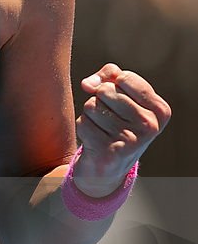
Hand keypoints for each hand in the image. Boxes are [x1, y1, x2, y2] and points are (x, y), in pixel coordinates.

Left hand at [74, 63, 170, 194]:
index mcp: (160, 110)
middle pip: (105, 91)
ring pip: (91, 106)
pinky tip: (95, 140)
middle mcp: (150, 126)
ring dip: (90, 115)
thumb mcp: (122, 96)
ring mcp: (131, 140)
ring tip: (103, 129)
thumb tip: (87, 84)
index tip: (117, 98)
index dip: (111, 82)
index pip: (124, 77)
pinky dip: (84, 128)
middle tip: (109, 118)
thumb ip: (109, 76)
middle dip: (99, 100)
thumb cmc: (116, 122)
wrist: (108, 166)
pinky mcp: (110, 152)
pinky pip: (83, 123)